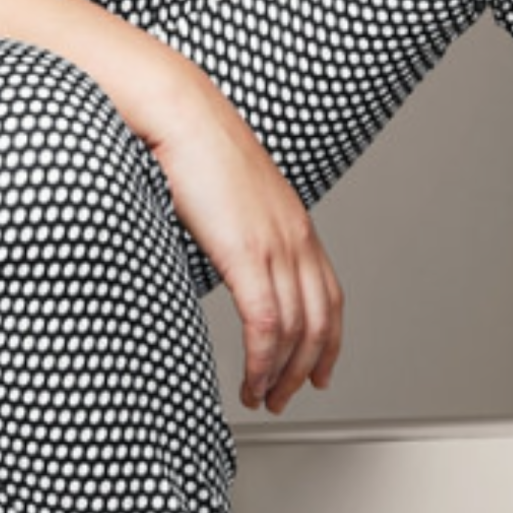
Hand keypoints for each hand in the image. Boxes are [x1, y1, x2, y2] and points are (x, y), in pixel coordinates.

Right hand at [144, 83, 343, 414]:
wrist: (181, 114)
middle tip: (287, 398)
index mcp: (295, 223)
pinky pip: (267, 325)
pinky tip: (251, 380)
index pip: (330, 297)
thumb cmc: (192, 147)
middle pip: (321, 322)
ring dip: (282, 375)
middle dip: (307, 370)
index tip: (319, 371)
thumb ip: (239, 232)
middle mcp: (295, 237)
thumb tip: (227, 260)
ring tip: (262, 398)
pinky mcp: (248, 255)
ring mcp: (275, 246)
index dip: (330, 342)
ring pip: (297, 332)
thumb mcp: (229, 197)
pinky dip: (263, 362)